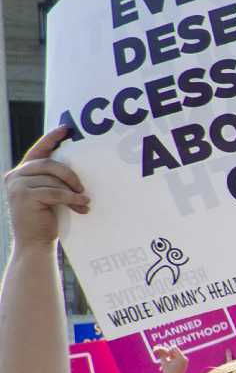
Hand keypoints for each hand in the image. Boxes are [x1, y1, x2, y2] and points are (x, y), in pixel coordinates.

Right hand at [4, 126, 86, 246]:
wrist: (34, 243)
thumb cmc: (45, 219)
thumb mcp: (48, 194)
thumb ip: (53, 179)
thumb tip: (75, 167)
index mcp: (21, 173)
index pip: (37, 151)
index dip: (51, 138)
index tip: (66, 129)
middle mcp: (15, 176)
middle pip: (49, 164)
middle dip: (70, 175)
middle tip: (82, 188)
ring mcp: (17, 186)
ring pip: (53, 180)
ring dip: (72, 191)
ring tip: (83, 202)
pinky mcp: (25, 197)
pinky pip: (55, 192)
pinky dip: (71, 199)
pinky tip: (82, 205)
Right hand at [151, 343, 188, 372]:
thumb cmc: (168, 372)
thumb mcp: (163, 362)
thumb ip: (160, 354)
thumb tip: (156, 347)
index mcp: (181, 357)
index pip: (174, 348)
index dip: (168, 351)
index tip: (166, 357)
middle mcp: (185, 358)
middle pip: (175, 351)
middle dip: (169, 354)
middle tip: (166, 360)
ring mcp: (185, 362)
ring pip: (176, 355)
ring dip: (170, 358)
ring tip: (167, 364)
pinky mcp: (184, 364)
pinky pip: (177, 359)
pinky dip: (172, 361)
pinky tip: (169, 366)